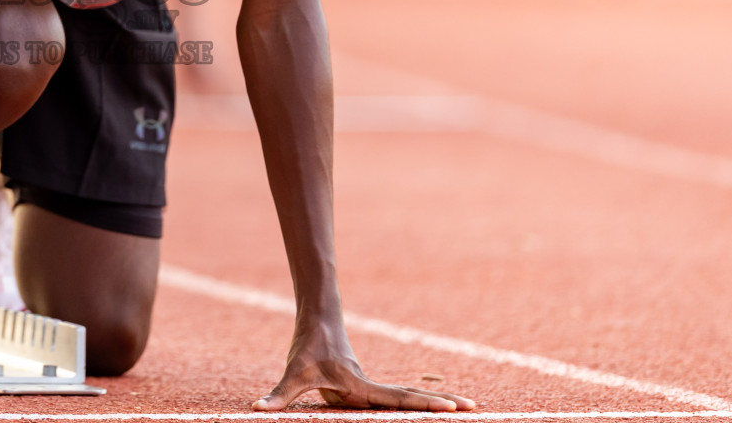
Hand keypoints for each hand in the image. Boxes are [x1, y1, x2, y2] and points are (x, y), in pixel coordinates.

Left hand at [254, 346, 474, 412]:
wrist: (316, 321)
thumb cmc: (306, 348)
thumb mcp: (292, 374)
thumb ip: (278, 395)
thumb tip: (258, 409)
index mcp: (360, 385)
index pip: (397, 398)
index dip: (422, 405)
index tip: (447, 407)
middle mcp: (372, 386)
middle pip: (412, 397)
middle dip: (441, 403)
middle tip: (473, 407)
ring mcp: (372, 387)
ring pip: (408, 396)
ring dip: (434, 403)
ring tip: (467, 406)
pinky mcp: (367, 388)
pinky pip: (397, 398)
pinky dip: (417, 403)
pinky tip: (436, 408)